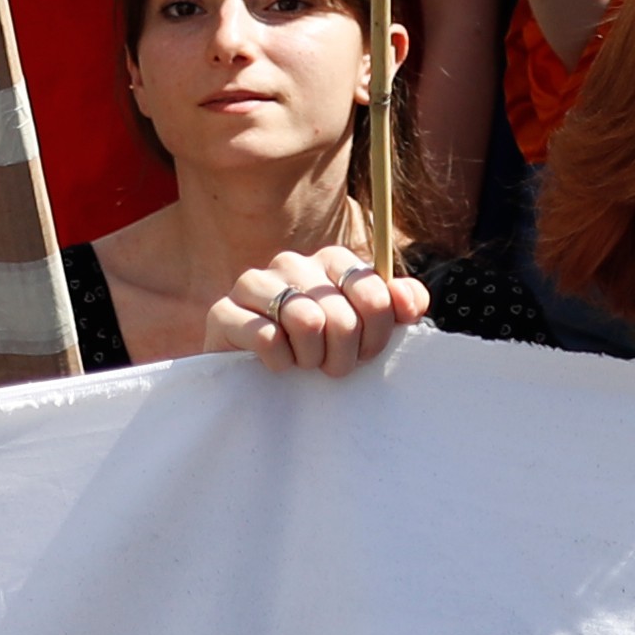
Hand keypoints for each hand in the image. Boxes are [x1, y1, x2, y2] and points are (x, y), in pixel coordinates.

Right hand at [205, 244, 432, 376]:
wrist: (255, 373)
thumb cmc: (318, 346)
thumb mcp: (364, 326)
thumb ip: (397, 306)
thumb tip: (412, 305)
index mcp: (332, 260)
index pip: (373, 291)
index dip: (378, 332)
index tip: (368, 353)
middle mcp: (293, 263)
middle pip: (341, 314)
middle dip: (344, 354)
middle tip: (334, 367)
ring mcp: (255, 283)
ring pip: (306, 321)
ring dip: (312, 358)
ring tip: (306, 364)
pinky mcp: (223, 312)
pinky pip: (266, 337)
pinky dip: (280, 361)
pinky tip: (278, 364)